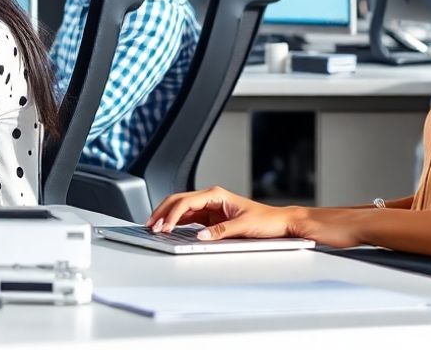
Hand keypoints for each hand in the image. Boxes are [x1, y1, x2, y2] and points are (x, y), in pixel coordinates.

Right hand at [146, 186, 302, 240]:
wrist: (279, 223)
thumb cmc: (266, 220)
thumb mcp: (243, 226)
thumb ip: (220, 231)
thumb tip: (200, 236)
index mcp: (216, 194)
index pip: (186, 201)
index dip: (172, 214)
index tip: (164, 227)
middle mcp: (211, 198)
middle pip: (178, 201)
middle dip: (162, 212)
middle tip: (150, 225)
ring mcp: (210, 207)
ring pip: (181, 208)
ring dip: (167, 217)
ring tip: (155, 228)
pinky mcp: (211, 217)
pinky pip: (188, 217)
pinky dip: (176, 222)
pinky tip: (168, 229)